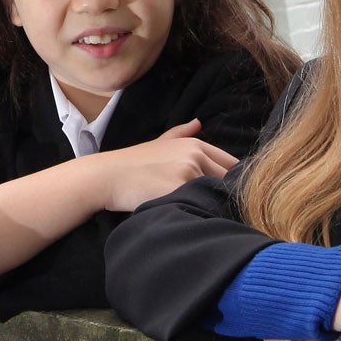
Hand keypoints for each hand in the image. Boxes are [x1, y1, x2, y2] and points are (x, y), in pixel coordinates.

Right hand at [89, 120, 237, 211]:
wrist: (107, 176)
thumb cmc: (132, 163)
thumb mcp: (159, 142)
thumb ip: (181, 133)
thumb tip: (199, 122)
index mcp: (195, 145)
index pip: (232, 165)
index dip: (230, 183)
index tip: (222, 195)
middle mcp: (195, 156)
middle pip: (228, 183)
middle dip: (223, 197)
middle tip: (211, 209)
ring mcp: (188, 172)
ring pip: (214, 197)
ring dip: (211, 208)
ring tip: (196, 214)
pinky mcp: (178, 189)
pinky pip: (199, 207)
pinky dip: (198, 214)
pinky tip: (188, 217)